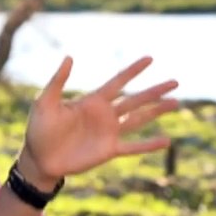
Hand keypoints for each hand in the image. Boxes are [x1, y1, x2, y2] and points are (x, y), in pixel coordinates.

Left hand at [18, 55, 178, 185]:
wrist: (39, 159)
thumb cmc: (39, 129)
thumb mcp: (45, 102)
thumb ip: (58, 81)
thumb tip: (70, 57)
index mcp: (92, 100)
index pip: (118, 81)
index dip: (133, 70)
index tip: (150, 59)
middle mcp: (105, 114)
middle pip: (135, 99)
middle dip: (155, 90)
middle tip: (176, 81)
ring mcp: (109, 132)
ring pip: (139, 119)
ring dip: (157, 111)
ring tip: (176, 102)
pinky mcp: (109, 150)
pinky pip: (134, 146)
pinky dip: (149, 144)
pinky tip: (166, 141)